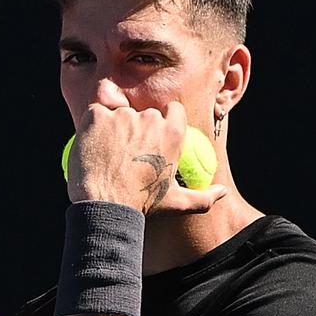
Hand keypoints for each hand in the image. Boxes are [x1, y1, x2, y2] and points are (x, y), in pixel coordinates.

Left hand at [66, 101, 226, 214]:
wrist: (106, 206)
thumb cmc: (142, 205)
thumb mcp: (177, 203)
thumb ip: (203, 197)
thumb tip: (223, 192)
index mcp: (172, 133)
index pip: (173, 109)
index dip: (164, 119)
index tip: (154, 133)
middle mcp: (149, 119)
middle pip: (144, 113)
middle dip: (136, 127)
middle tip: (125, 152)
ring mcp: (122, 115)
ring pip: (119, 113)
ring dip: (113, 127)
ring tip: (107, 153)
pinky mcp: (97, 115)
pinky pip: (95, 111)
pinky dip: (93, 124)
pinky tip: (93, 144)